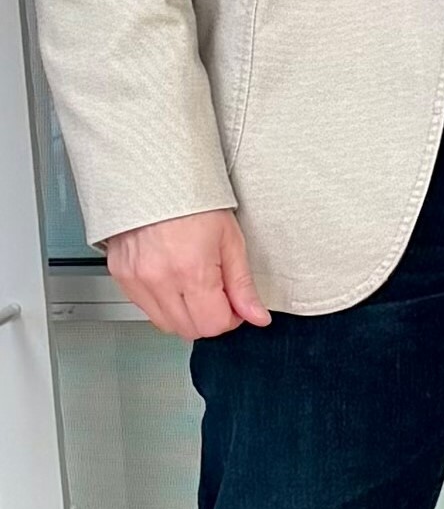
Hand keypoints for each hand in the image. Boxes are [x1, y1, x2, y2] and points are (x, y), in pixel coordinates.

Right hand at [106, 209, 269, 339]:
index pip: (213, 325)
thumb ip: (243, 286)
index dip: (230, 319)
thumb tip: (257, 316)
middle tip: (218, 294)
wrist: (155, 179)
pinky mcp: (120, 276)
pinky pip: (144, 307)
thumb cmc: (194, 203)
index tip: (235, 304)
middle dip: (209, 318)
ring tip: (195, 284)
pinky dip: (163, 303)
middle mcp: (158, 279)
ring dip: (186, 314)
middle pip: (188, 329)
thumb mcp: (231, 241)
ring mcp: (135, 280)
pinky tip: (174, 281)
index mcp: (191, 270)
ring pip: (165, 323)